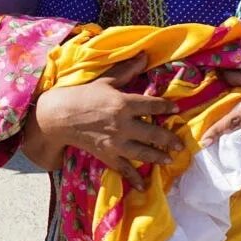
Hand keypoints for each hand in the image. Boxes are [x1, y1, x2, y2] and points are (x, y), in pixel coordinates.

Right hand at [31, 54, 181, 189]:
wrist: (60, 116)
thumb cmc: (84, 96)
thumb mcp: (107, 80)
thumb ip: (128, 69)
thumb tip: (145, 55)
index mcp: (123, 103)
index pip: (152, 104)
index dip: (166, 106)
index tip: (176, 109)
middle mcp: (122, 124)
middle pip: (152, 133)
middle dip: (168, 139)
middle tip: (180, 144)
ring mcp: (115, 142)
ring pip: (142, 152)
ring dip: (157, 157)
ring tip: (168, 160)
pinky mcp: (106, 155)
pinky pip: (123, 168)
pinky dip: (133, 178)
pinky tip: (143, 185)